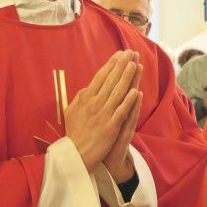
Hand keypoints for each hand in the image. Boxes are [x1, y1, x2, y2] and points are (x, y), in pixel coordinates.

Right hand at [64, 51, 140, 171]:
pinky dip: (129, 101)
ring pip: (117, 92)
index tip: (120, 54)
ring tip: (135, 64)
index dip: (111, 64)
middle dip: (122, 65)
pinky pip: (121, 111)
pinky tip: (136, 91)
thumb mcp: (71, 111)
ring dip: (127, 77)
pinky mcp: (110, 127)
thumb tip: (88, 88)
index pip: (100, 76)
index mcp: (85, 98)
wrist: (76, 154)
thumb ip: (80, 98)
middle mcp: (94, 103)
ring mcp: (103, 115)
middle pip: (111, 80)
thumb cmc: (74, 133)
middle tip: (132, 52)